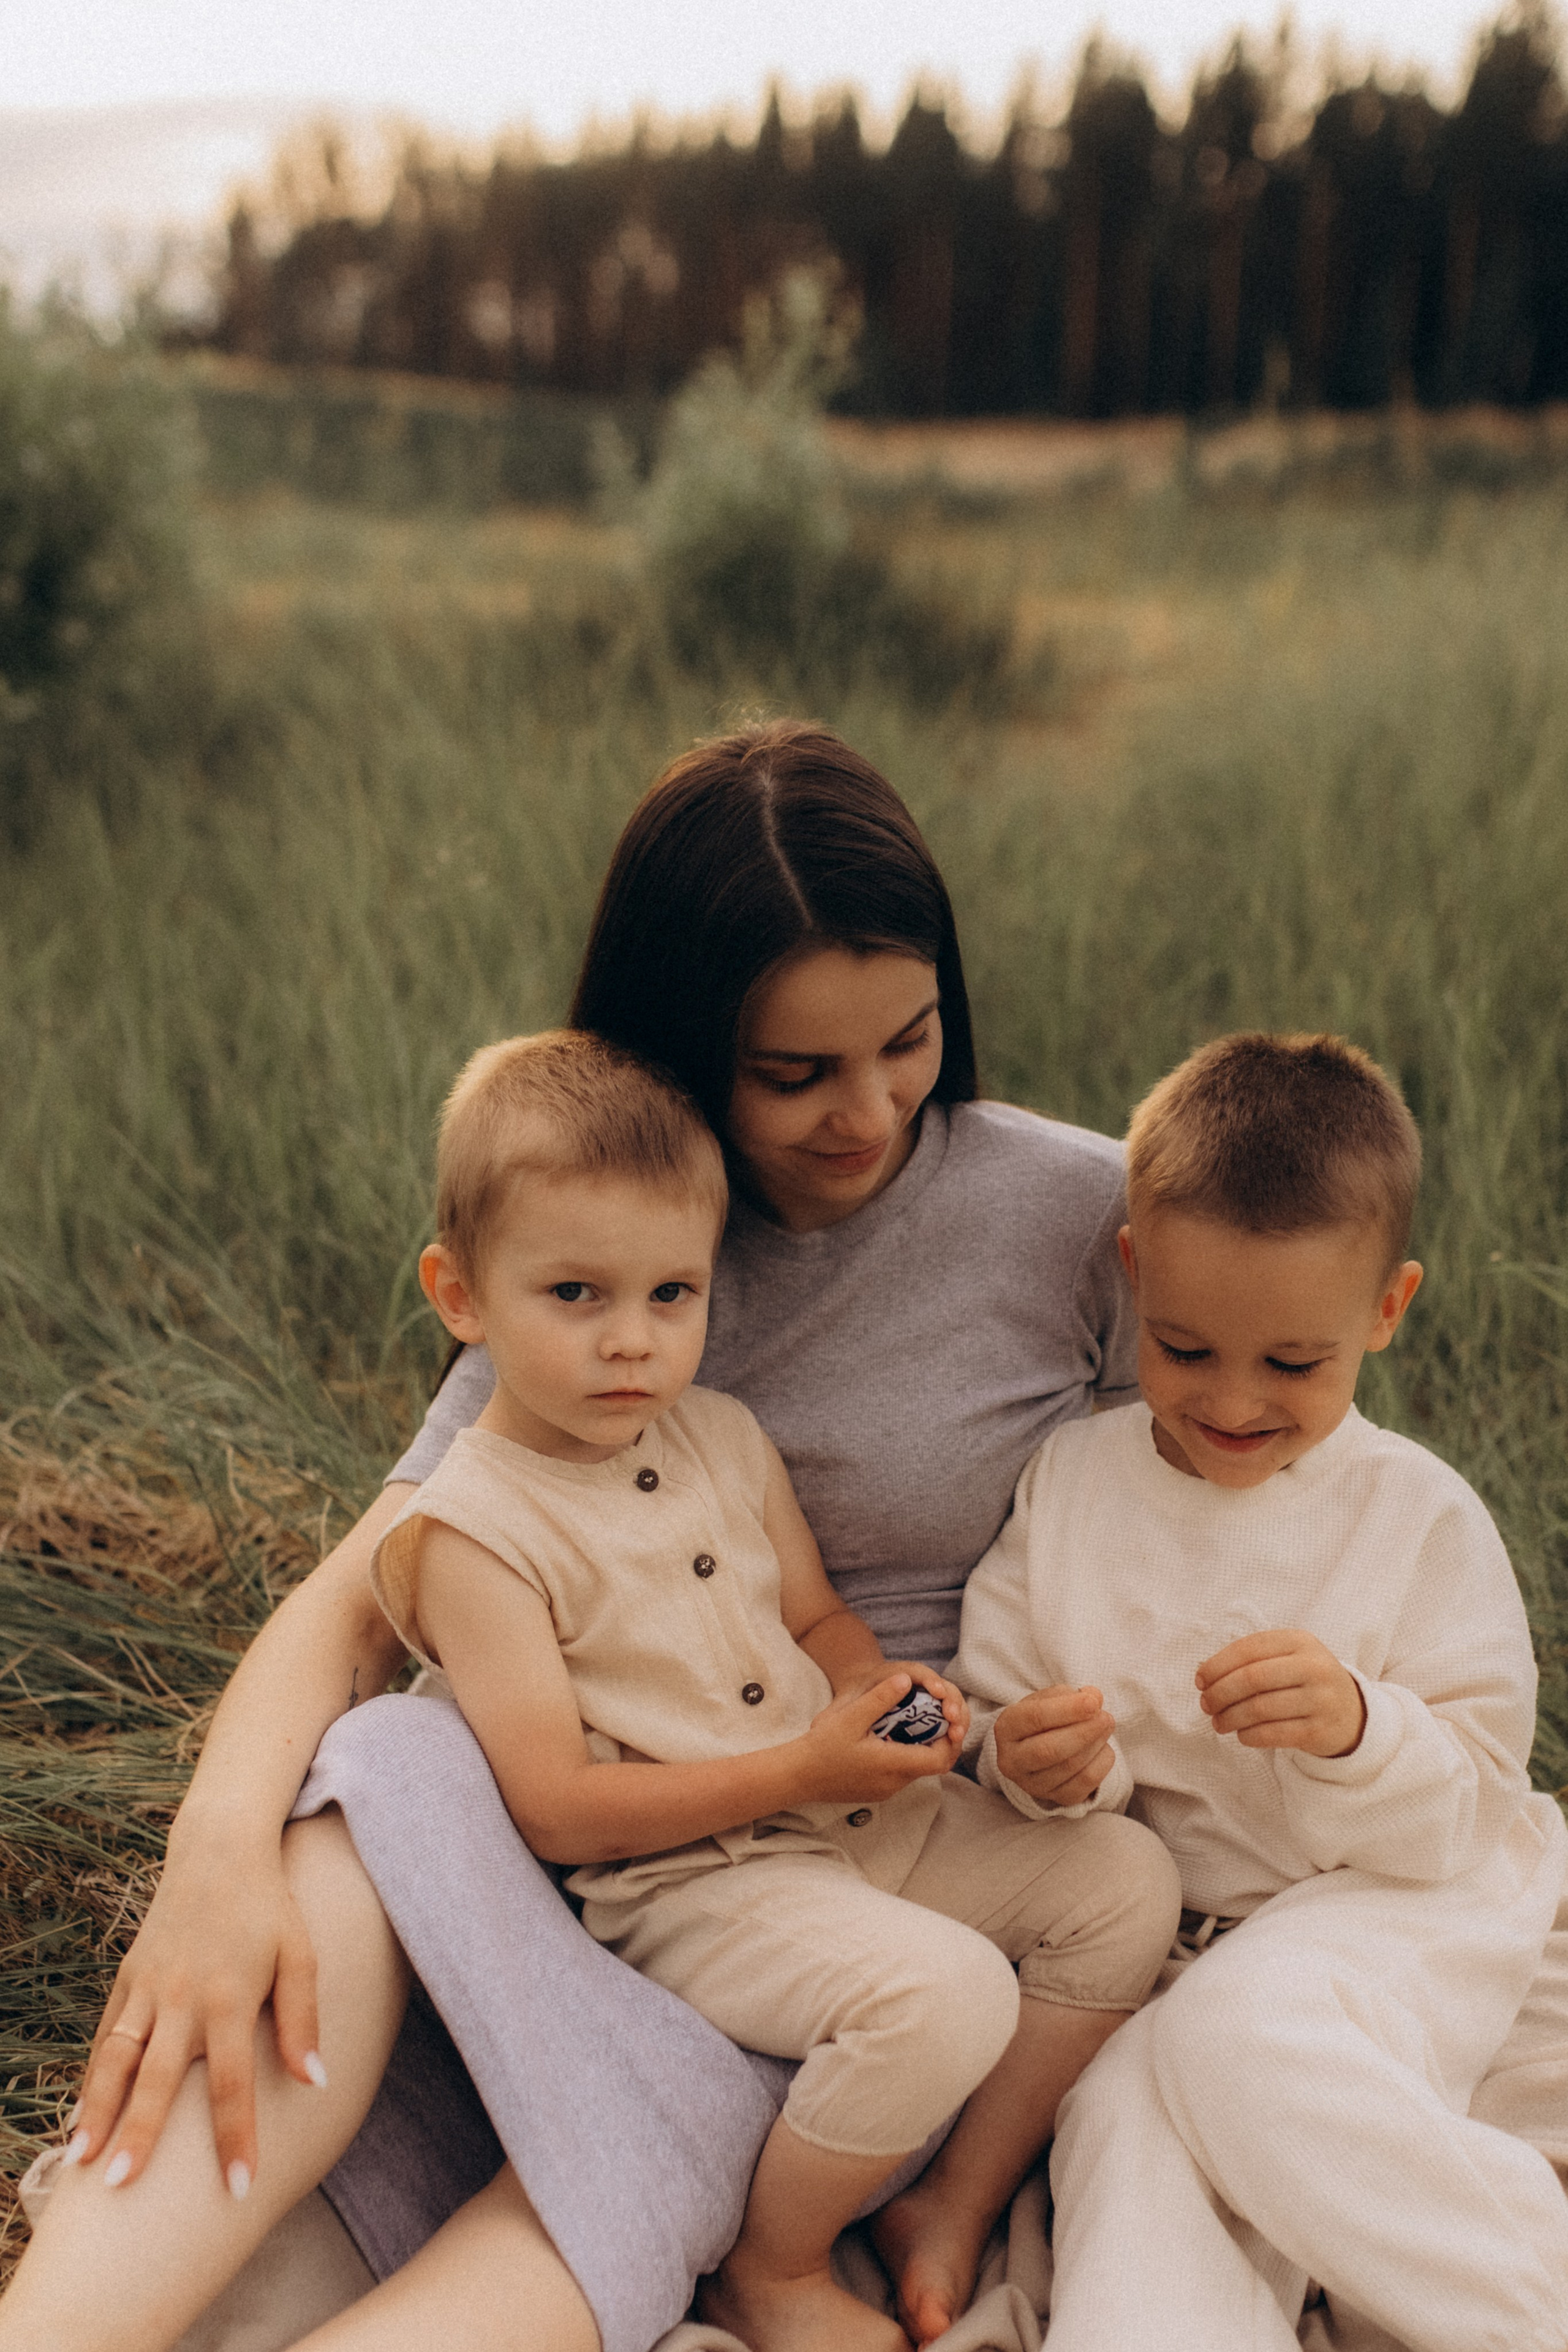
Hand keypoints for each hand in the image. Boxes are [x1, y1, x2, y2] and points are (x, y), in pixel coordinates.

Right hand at [67, 1825, 322, 2190]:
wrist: (220, 1850)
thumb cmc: (270, 1908)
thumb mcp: (300, 1954)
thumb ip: (303, 2019)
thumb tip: (316, 2082)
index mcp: (230, 1996)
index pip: (232, 2081)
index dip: (235, 2136)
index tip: (239, 2187)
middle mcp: (183, 1997)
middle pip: (158, 2078)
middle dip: (141, 2136)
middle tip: (122, 2189)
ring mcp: (149, 1987)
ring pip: (117, 2059)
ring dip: (99, 2112)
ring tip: (81, 2164)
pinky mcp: (129, 1977)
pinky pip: (107, 2035)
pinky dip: (93, 2076)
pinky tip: (83, 2115)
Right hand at [797, 1670, 963, 1805]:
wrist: (798, 1776)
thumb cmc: (822, 1747)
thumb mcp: (850, 1717)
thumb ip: (880, 1698)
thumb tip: (908, 1680)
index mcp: (893, 1765)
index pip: (940, 1759)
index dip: (951, 1740)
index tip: (947, 1718)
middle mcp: (895, 1783)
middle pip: (933, 1764)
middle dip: (941, 1740)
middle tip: (937, 1715)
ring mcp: (887, 1790)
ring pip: (918, 1768)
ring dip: (923, 1746)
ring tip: (914, 1720)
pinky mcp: (877, 1790)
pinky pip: (903, 1772)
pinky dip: (907, 1754)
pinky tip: (892, 1735)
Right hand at [993, 1685, 1116, 1806]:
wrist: (1039, 1749)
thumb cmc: (1045, 1719)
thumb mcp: (1049, 1699)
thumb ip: (1069, 1696)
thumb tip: (1094, 1698)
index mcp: (1006, 1729)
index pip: (1035, 1718)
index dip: (1067, 1710)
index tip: (1093, 1702)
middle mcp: (1012, 1761)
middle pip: (1049, 1749)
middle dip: (1084, 1731)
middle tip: (1106, 1717)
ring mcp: (1032, 1785)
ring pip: (1070, 1767)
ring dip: (1096, 1744)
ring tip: (1106, 1725)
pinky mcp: (1056, 1798)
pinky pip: (1085, 1783)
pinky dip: (1102, 1762)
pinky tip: (1103, 1747)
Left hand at [1197, 1630, 1365, 1757]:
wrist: (1352, 1713)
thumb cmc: (1305, 1681)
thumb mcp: (1285, 1659)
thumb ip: (1249, 1660)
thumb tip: (1203, 1671)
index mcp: (1300, 1641)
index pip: (1249, 1648)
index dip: (1218, 1665)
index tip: (1200, 1680)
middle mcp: (1313, 1667)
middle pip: (1252, 1678)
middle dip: (1220, 1693)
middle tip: (1206, 1704)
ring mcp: (1320, 1699)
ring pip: (1259, 1708)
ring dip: (1230, 1718)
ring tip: (1218, 1723)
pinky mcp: (1319, 1730)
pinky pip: (1273, 1734)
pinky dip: (1249, 1735)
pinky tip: (1242, 1735)